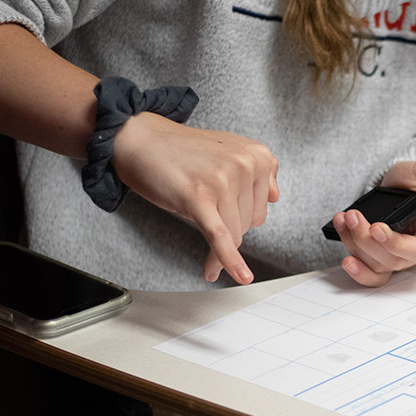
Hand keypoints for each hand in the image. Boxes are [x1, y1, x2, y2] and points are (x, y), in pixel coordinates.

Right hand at [111, 113, 279, 284]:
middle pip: (249, 223)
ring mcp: (223, 181)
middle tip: (202, 199)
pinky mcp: (199, 197)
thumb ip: (256, 170)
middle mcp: (245, 165)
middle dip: (225, 222)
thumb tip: (274, 197)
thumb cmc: (181, 151)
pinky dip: (229, 261)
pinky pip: (220, 238)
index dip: (239, 215)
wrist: (141, 139)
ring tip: (195, 219)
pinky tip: (240, 276)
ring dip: (218, 245)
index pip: (261, 208)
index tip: (224, 209)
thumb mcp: (228, 151)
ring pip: (234, 234)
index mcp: (257, 155)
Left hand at [332, 159, 415, 287]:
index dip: (397, 245)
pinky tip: (345, 257)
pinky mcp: (379, 259)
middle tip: (354, 216)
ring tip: (345, 219)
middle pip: (392, 260)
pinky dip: (356, 268)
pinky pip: (370, 274)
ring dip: (355, 245)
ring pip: (376, 265)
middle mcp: (415, 249)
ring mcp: (396, 257)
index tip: (377, 228)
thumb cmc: (414, 181)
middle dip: (367, 240)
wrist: (396, 184)